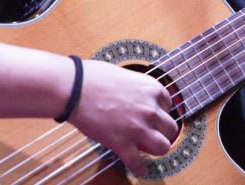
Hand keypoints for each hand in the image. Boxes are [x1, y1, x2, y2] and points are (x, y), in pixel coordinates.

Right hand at [68, 60, 177, 176]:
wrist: (74, 88)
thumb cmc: (93, 77)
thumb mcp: (125, 75)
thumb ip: (136, 88)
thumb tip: (136, 96)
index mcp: (152, 89)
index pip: (168, 105)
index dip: (159, 111)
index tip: (152, 116)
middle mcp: (150, 109)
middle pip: (170, 128)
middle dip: (162, 131)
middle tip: (151, 132)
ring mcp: (138, 128)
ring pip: (163, 147)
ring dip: (156, 149)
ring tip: (147, 148)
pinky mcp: (122, 144)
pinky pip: (138, 164)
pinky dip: (139, 168)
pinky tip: (138, 168)